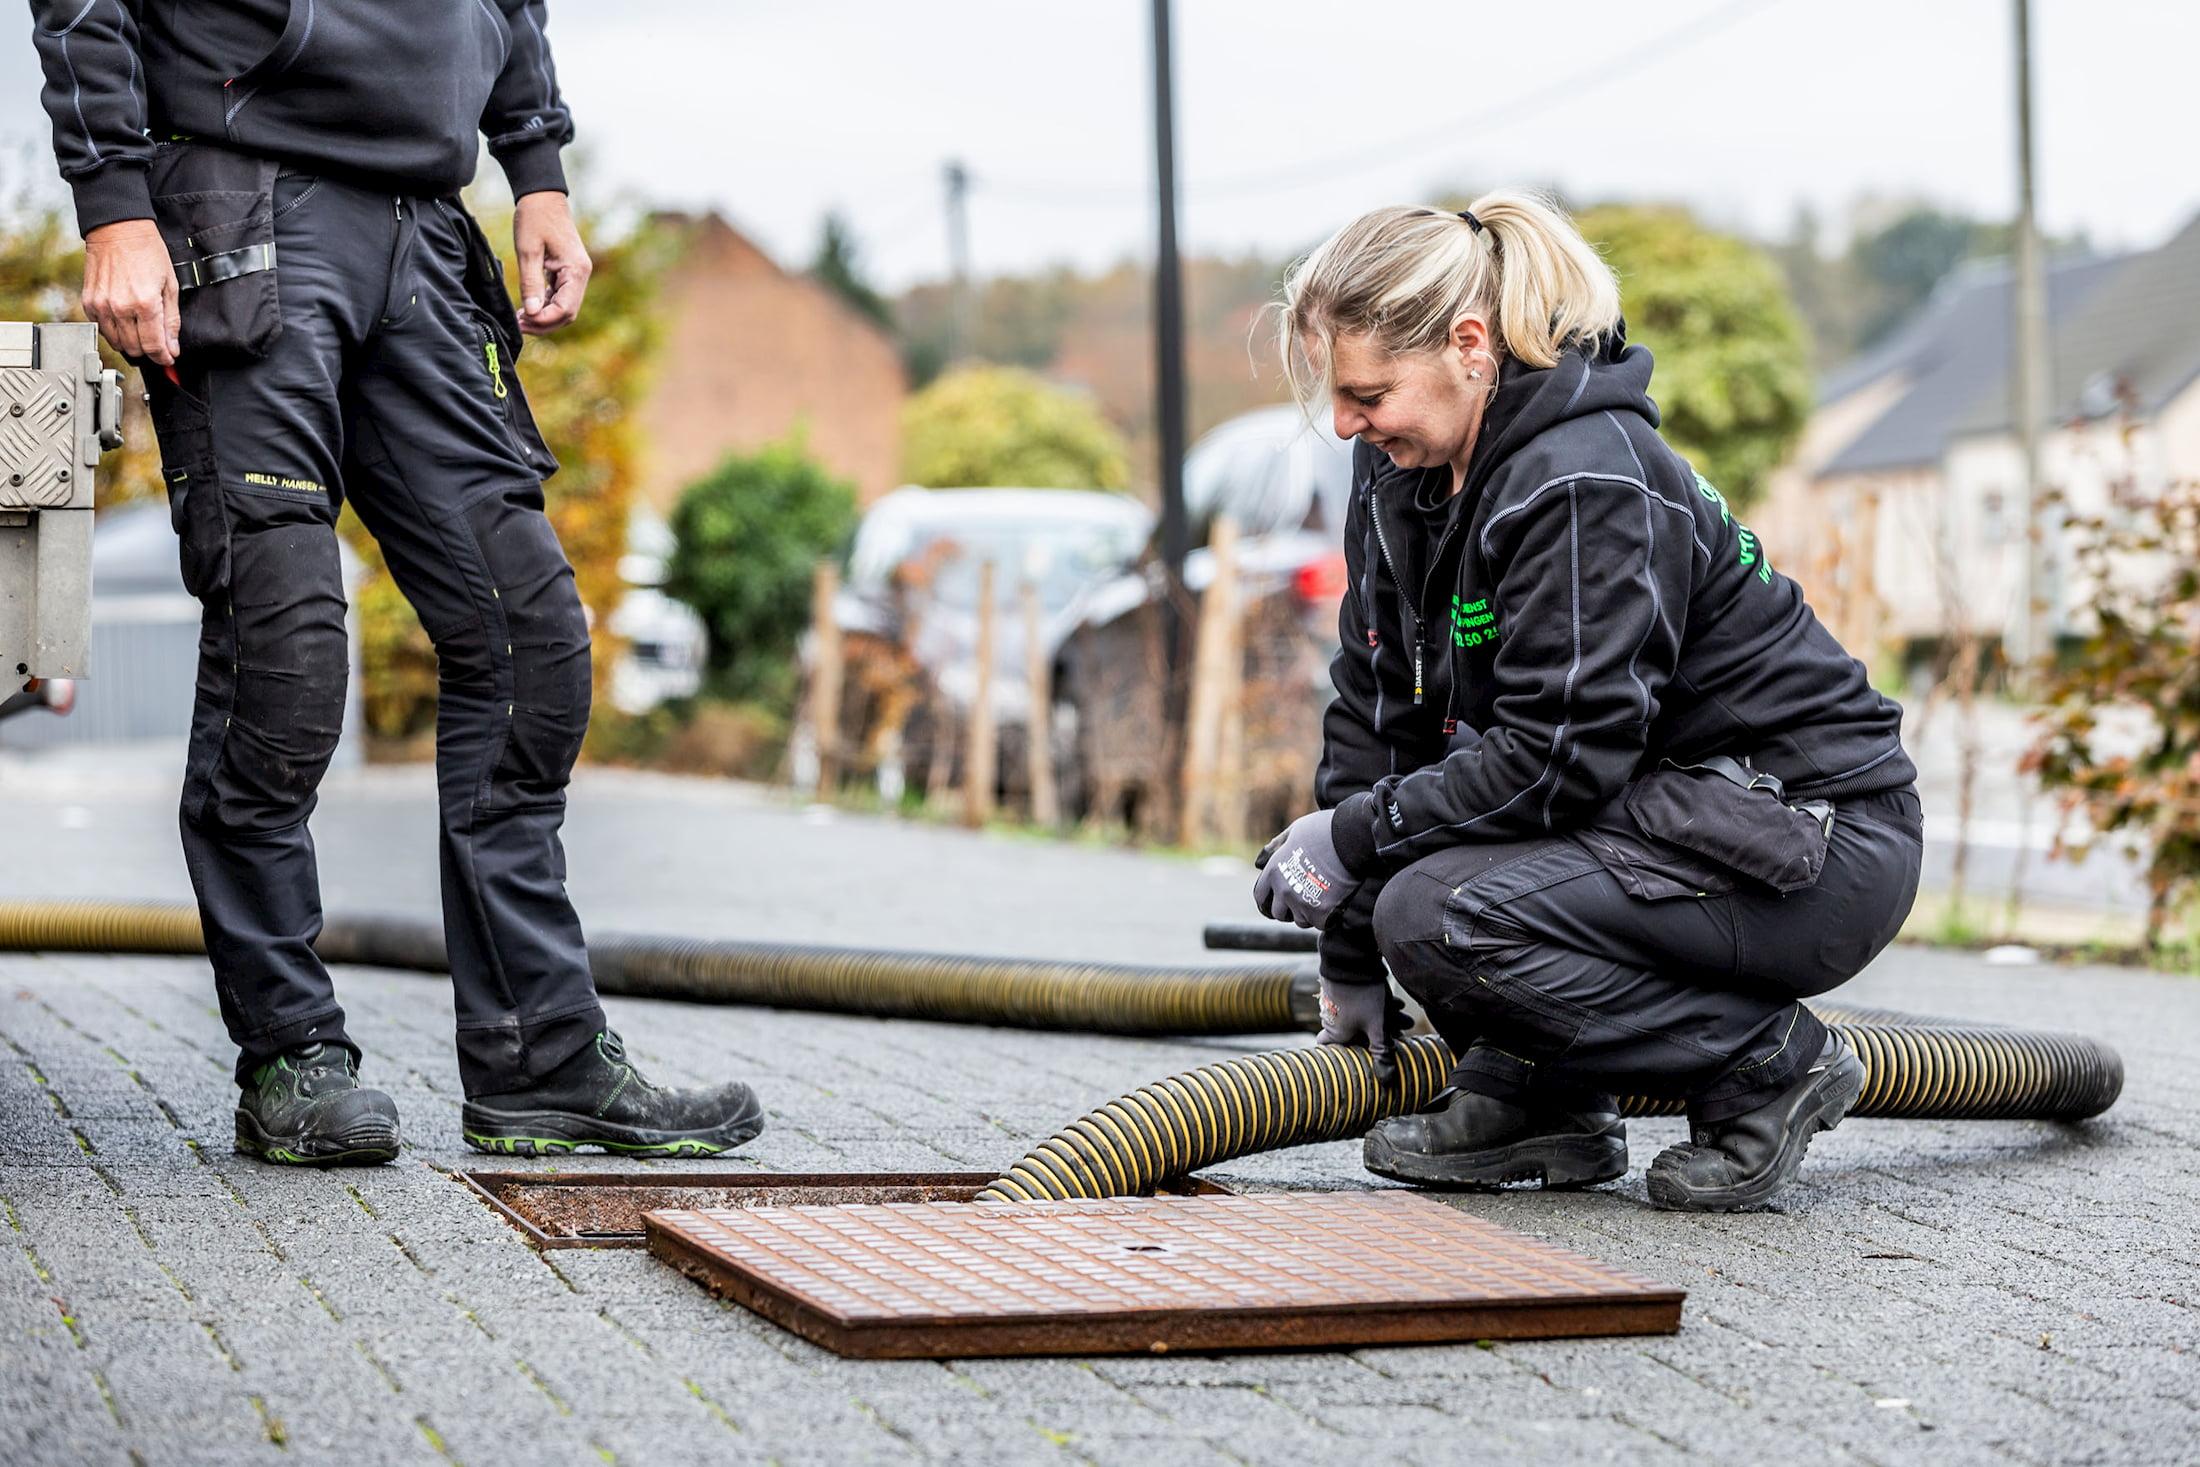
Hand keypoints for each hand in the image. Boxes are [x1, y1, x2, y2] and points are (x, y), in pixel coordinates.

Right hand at [82, 219, 178, 364]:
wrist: (118, 231)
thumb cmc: (147, 252)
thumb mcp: (170, 285)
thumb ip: (172, 320)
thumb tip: (172, 347)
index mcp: (145, 304)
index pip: (154, 346)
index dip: (163, 357)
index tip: (168, 359)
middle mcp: (120, 308)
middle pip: (135, 348)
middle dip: (149, 350)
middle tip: (157, 343)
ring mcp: (101, 306)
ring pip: (117, 343)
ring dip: (131, 343)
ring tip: (141, 331)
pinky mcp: (89, 302)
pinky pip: (102, 329)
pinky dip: (114, 331)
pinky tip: (124, 320)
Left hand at [513, 191, 590, 333]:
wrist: (542, 195)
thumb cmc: (535, 218)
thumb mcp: (528, 250)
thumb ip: (530, 283)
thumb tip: (531, 312)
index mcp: (576, 271)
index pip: (565, 309)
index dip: (544, 320)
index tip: (522, 319)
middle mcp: (581, 275)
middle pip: (567, 313)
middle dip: (544, 323)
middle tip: (519, 324)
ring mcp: (576, 274)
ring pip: (564, 307)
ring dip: (545, 316)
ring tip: (521, 317)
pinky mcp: (568, 271)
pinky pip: (560, 296)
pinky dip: (546, 305)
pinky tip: (529, 306)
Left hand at [1251, 808, 1361, 928]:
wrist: (1352, 837)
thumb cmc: (1325, 830)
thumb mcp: (1295, 831)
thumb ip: (1278, 847)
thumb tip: (1259, 861)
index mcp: (1274, 870)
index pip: (1261, 895)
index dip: (1269, 900)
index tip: (1278, 902)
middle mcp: (1283, 889)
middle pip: (1278, 913)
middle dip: (1289, 909)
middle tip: (1305, 901)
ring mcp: (1301, 903)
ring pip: (1300, 921)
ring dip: (1309, 914)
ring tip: (1323, 899)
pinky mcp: (1320, 913)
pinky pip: (1319, 924)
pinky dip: (1326, 918)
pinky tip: (1334, 904)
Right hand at [1315, 976, 1406, 1083]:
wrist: (1353, 956)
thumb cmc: (1362, 995)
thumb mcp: (1377, 1025)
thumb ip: (1382, 1052)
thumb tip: (1387, 1081)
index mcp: (1336, 1033)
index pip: (1325, 1049)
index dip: (1334, 1055)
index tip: (1349, 1057)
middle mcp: (1332, 1018)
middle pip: (1353, 1034)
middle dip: (1377, 1035)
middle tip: (1397, 1035)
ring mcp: (1336, 1001)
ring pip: (1361, 1016)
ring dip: (1383, 1019)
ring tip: (1404, 1017)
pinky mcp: (1343, 986)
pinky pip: (1361, 1002)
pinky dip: (1377, 1005)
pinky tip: (1396, 1002)